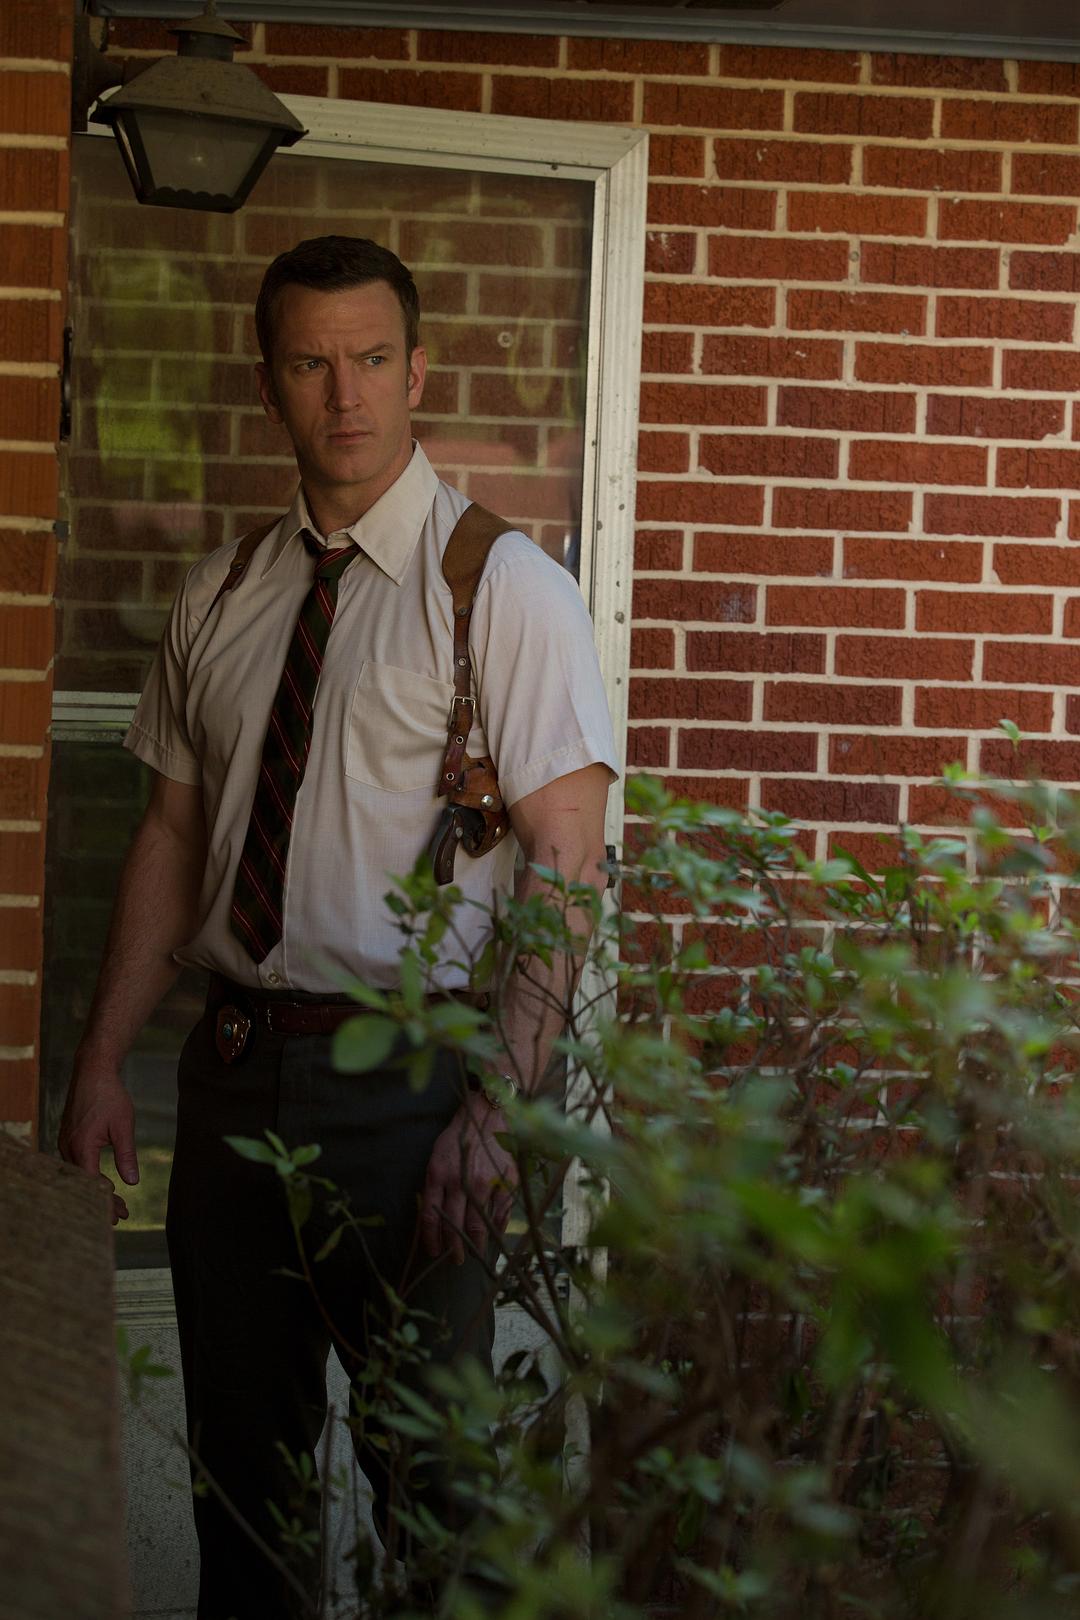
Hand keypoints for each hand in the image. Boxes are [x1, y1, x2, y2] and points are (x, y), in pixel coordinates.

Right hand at [59, 1066, 139, 1227]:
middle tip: (121, 1216)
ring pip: (79, 1175)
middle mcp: (67, 1148)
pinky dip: (89, 1176)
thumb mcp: (123, 1126)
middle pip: (84, 1184)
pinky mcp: (67, 1138)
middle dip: (102, 1200)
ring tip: (114, 1203)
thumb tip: (133, 1182)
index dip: (107, 1201)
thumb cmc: (109, 1095)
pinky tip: (101, 1183)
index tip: (121, 1214)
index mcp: (81, 1146)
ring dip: (95, 1189)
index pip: (93, 1184)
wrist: (92, 1071)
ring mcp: (65, 1143)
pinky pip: (76, 1165)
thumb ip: (127, 1155)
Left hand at [420, 1100, 517, 1265]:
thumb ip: (434, 1187)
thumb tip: (434, 1219)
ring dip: (476, 1244)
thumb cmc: (458, 1138)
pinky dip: (498, 1228)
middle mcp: (460, 1181)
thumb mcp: (436, 1159)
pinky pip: (501, 1213)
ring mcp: (485, 1182)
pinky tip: (495, 1236)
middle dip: (454, 1249)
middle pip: (455, 1226)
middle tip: (455, 1260)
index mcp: (438, 1175)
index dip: (431, 1240)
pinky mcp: (505, 1181)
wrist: (486, 1115)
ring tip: (474, 1254)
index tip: (433, 1252)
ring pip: (479, 1224)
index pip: (431, 1217)